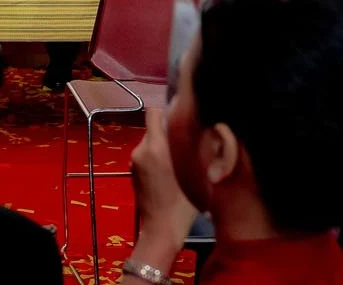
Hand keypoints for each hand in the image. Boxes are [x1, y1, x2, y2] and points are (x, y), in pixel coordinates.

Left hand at [128, 102, 198, 262]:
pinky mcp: (132, 173)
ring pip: (150, 143)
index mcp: (155, 146)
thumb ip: (202, 149)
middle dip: (168, 133)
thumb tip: (210, 131)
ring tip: (179, 162)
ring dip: (162, 148)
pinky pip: (146, 156)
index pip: (154, 113)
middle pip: (153, 129)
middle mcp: (140, 149)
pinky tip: (168, 174)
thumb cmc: (183, 203)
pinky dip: (155, 159)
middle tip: (185, 145)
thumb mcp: (199, 174)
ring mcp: (134, 162)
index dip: (168, 113)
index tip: (182, 122)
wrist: (161, 230)